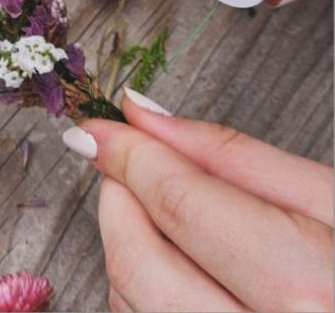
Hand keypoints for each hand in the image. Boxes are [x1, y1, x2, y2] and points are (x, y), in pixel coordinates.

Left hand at [62, 90, 333, 311]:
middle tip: (128, 166)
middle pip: (141, 264)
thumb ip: (232, 155)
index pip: (183, 205)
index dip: (129, 154)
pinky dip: (141, 290)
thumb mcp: (332, 200)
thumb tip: (143, 115)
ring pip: (132, 304)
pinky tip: (179, 267)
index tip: (99, 128)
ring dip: (128, 245)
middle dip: (119, 200)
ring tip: (166, 215)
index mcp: (314, 291)